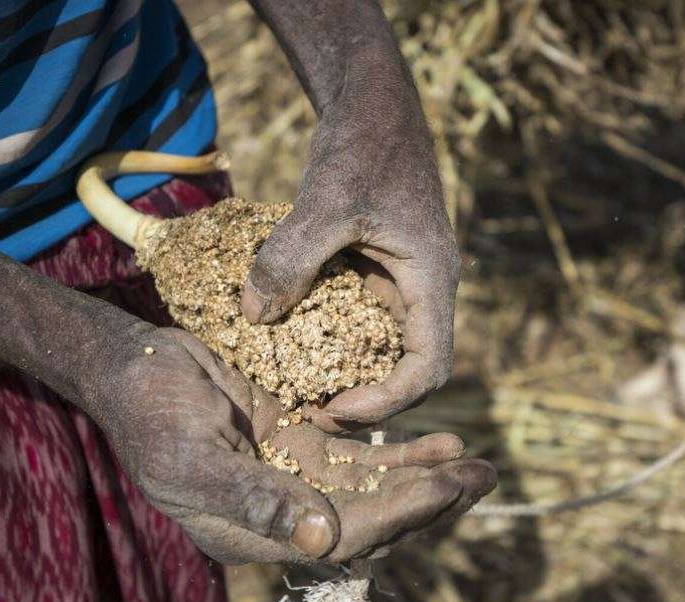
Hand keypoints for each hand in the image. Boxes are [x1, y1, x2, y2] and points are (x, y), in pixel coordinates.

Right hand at [89, 326, 494, 564]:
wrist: (133, 368)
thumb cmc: (150, 415)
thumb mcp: (190, 457)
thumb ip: (252, 497)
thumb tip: (322, 539)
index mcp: (255, 533)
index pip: (344, 535)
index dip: (398, 513)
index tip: (446, 488)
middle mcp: (284, 513)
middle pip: (372, 516)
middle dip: (429, 499)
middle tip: (485, 475)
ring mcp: (295, 475)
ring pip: (374, 486)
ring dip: (426, 476)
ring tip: (478, 464)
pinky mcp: (301, 441)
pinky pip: (361, 453)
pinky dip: (401, 449)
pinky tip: (441, 440)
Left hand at [240, 66, 459, 430]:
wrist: (372, 106)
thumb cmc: (362, 147)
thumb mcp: (324, 201)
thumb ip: (290, 258)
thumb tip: (253, 317)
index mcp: (431, 280)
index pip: (429, 367)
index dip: (387, 401)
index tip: (335, 407)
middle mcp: (424, 290)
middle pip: (409, 370)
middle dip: (365, 400)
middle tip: (311, 411)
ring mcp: (403, 283)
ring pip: (385, 350)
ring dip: (350, 376)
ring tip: (301, 389)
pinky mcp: (379, 273)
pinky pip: (362, 323)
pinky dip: (335, 342)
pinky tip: (295, 344)